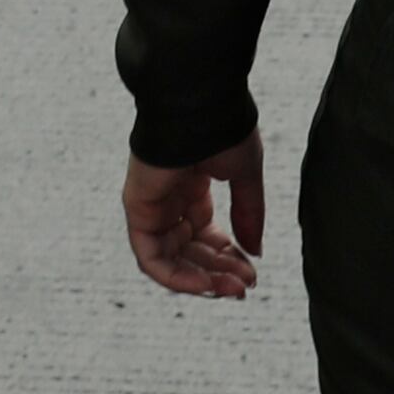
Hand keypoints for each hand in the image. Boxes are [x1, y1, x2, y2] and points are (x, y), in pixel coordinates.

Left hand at [123, 133, 269, 298]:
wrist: (198, 105)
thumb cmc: (221, 130)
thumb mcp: (244, 177)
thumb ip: (248, 215)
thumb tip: (255, 252)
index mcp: (193, 189)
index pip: (208, 237)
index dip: (230, 259)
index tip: (252, 273)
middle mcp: (171, 201)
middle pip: (192, 252)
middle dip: (220, 273)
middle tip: (246, 286)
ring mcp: (153, 206)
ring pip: (172, 260)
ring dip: (203, 279)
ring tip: (232, 288)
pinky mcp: (138, 209)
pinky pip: (151, 257)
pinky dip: (176, 276)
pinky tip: (205, 283)